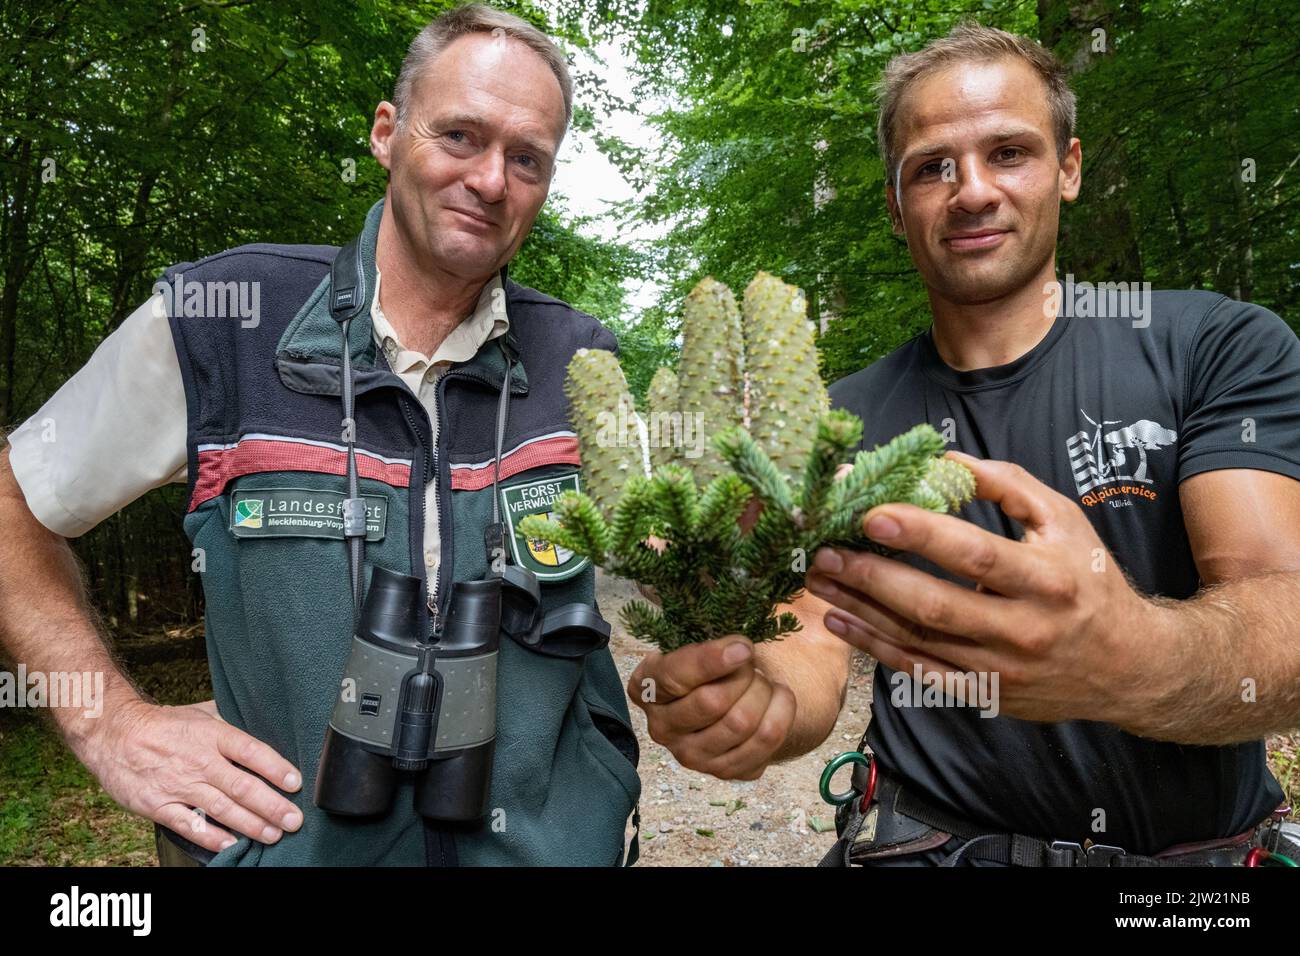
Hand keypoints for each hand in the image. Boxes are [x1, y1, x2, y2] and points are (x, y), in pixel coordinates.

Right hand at [85, 698, 303, 852]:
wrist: (113, 733)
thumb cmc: (162, 724)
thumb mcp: (200, 714)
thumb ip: (229, 723)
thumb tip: (261, 724)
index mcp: (212, 735)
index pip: (252, 752)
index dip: (276, 768)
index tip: (295, 783)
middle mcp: (200, 761)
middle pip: (243, 786)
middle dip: (273, 806)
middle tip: (294, 819)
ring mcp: (179, 785)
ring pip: (222, 809)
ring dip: (251, 824)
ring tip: (274, 834)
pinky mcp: (159, 805)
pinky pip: (190, 825)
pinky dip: (212, 837)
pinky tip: (231, 844)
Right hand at [627, 636, 796, 779]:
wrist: (735, 699)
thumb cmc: (712, 665)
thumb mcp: (702, 643)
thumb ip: (712, 643)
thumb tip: (740, 649)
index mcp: (644, 688)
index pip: (675, 676)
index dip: (712, 661)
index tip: (744, 647)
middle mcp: (660, 728)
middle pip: (711, 702)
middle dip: (743, 676)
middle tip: (750, 664)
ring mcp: (691, 756)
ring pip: (741, 723)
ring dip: (763, 692)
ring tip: (762, 683)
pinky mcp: (724, 771)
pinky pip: (766, 740)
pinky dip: (782, 711)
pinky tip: (777, 699)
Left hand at [805, 452, 1154, 725]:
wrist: (1128, 666)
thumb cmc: (1088, 579)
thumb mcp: (1062, 520)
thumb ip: (1006, 483)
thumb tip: (942, 458)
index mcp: (1046, 578)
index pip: (974, 553)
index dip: (920, 533)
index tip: (870, 512)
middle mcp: (1023, 628)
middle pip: (933, 604)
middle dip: (871, 576)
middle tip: (822, 549)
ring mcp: (999, 668)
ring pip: (917, 639)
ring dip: (859, 609)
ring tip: (817, 578)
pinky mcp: (983, 693)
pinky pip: (917, 671)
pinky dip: (873, 646)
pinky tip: (838, 620)